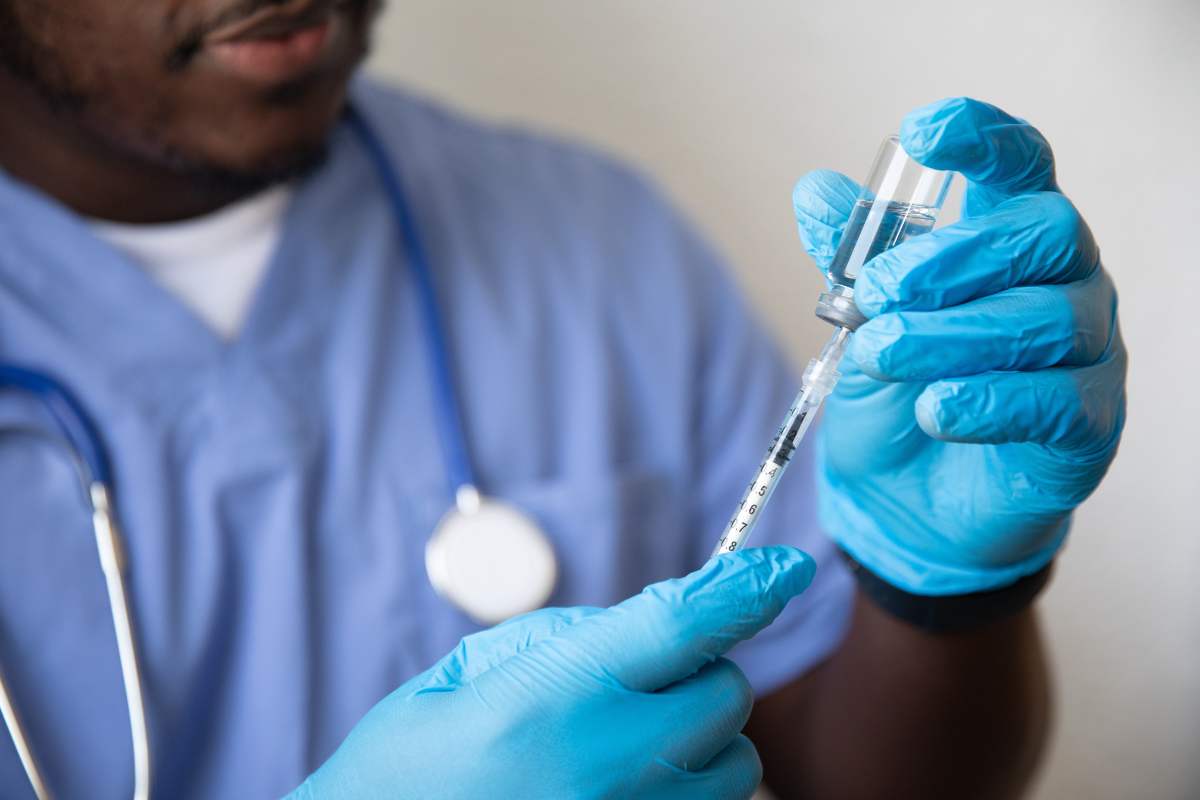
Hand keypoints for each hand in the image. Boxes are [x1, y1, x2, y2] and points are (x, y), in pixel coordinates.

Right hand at [286, 547, 814, 798]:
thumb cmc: (401, 766)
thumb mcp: (464, 674)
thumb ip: (563, 637)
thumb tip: (643, 624)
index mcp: (556, 694)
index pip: (686, 622)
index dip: (746, 585)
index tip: (787, 567)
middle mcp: (609, 763)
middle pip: (726, 694)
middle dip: (700, 672)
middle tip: (641, 680)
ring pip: (737, 765)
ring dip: (702, 741)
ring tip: (624, 748)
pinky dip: (688, 792)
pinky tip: (627, 788)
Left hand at [792, 97, 1125, 594]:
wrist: (901, 506)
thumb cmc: (893, 400)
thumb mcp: (861, 326)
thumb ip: (850, 262)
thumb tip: (813, 191)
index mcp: (1009, 245)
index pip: (1021, 166)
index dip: (984, 140)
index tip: (926, 130)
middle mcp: (1064, 285)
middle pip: (1045, 234)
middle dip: (955, 256)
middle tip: (878, 290)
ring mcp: (1084, 356)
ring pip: (1047, 320)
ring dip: (955, 334)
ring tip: (883, 352)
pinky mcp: (1088, 428)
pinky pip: (1058, 403)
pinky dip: (990, 402)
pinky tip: (937, 410)